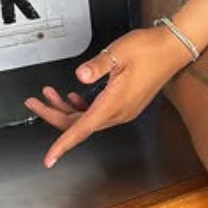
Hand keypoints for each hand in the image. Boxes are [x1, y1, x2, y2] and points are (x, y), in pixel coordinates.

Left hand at [24, 27, 188, 168]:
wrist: (173, 49)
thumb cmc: (148, 49)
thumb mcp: (118, 53)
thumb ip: (97, 66)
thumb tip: (79, 76)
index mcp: (114, 103)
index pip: (82, 129)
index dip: (63, 144)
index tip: (49, 158)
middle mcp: (118, 112)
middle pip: (79, 124)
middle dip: (53, 114)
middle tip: (34, 101)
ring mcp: (123, 110)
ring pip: (87, 119)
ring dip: (66, 109)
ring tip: (50, 94)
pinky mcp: (125, 104)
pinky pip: (97, 113)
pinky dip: (81, 107)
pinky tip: (73, 96)